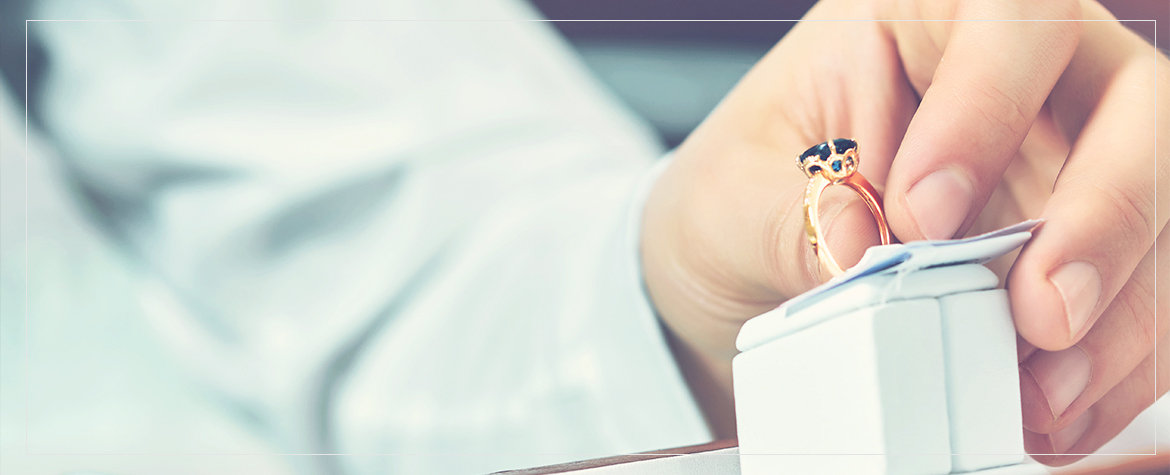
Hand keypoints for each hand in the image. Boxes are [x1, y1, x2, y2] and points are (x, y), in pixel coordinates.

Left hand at [640, 0, 1167, 461]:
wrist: (741, 270)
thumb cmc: (739, 197)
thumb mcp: (733, 199)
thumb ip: (797, 222)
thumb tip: (864, 253)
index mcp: (923, 19)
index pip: (1007, 19)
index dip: (987, 107)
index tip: (922, 216)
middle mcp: (1022, 79)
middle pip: (1131, 108)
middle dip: (1104, 216)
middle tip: (1042, 316)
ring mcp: (1064, 161)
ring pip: (1160, 210)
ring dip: (1122, 313)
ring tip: (1041, 394)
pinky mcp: (1079, 246)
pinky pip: (1141, 295)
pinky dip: (1112, 362)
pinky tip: (1053, 410)